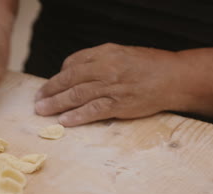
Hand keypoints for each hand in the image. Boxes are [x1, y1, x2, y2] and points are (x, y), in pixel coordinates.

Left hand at [34, 43, 187, 125]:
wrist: (175, 78)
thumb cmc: (150, 65)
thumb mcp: (123, 53)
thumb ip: (101, 60)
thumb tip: (76, 72)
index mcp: (106, 52)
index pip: (73, 62)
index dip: (59, 75)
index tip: (52, 85)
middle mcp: (106, 68)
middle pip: (70, 79)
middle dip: (50, 90)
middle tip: (37, 99)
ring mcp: (112, 87)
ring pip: (77, 95)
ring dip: (56, 104)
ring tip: (42, 110)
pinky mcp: (120, 105)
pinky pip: (93, 110)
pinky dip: (77, 116)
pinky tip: (64, 121)